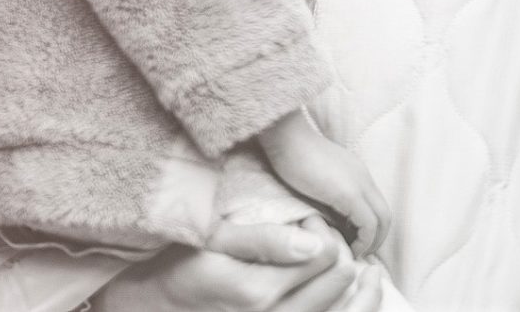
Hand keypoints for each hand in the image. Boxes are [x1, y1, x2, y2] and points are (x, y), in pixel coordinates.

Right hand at [98, 218, 371, 311]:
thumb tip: (315, 239)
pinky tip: (360, 298)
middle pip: (338, 282)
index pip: (324, 254)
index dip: (323, 227)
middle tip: (329, 238)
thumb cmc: (175, 268)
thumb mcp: (210, 242)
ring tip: (371, 273)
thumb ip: (262, 240)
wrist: (148, 309)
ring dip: (361, 293)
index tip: (307, 217)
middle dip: (342, 254)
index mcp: (257, 293)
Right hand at [259, 112, 390, 258]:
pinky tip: (346, 247)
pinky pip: (368, 223)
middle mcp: (364, 178)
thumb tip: (330, 222)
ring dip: (371, 242)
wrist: (285, 137)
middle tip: (357, 254)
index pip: (377, 207)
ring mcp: (359, 184)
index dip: (371, 230)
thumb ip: (328, 196)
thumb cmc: (291, 156)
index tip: (353, 243)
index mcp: (357, 174)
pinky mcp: (349, 193)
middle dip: (376, 239)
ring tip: (352, 253)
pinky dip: (363, 240)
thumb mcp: (316, 180)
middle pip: (386, 215)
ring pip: (382, 220)